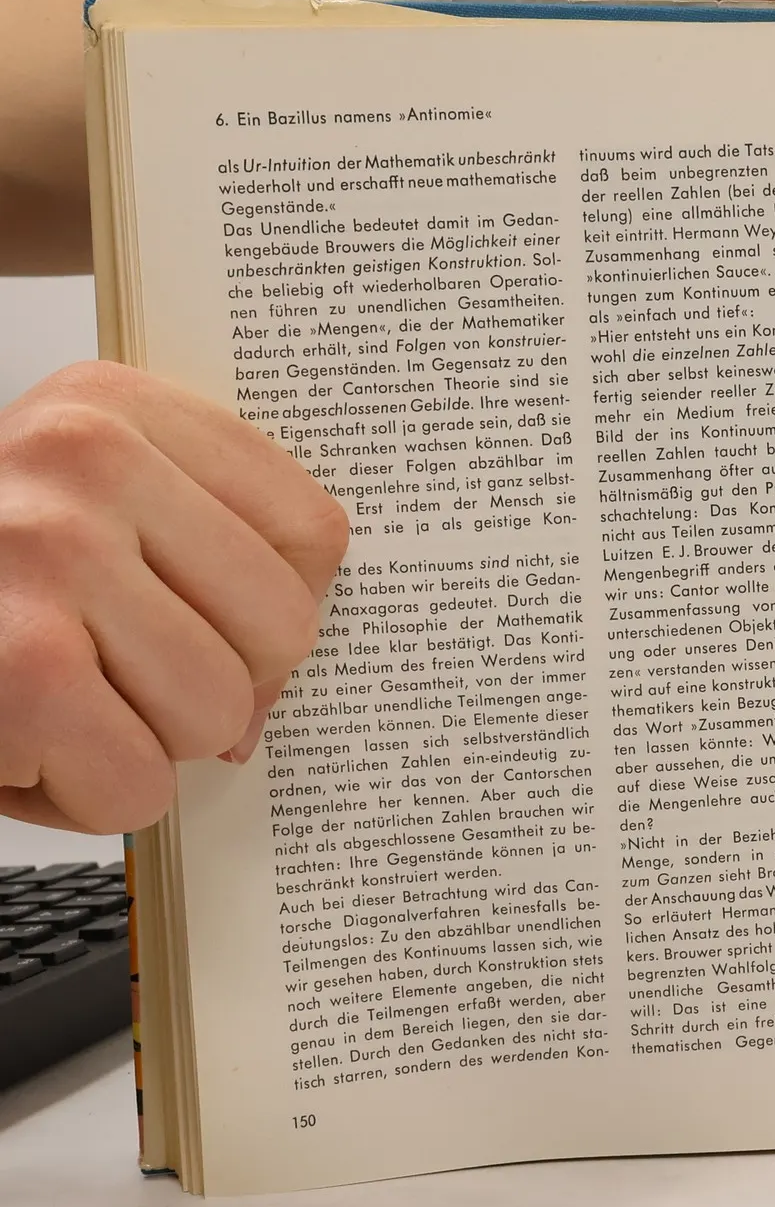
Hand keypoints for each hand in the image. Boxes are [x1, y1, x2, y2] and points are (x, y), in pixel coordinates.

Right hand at [0, 363, 348, 831]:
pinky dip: (81, 798)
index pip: (313, 531)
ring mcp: (47, 551)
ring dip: (139, 744)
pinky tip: (11, 743)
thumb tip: (279, 686)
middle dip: (208, 687)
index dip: (268, 612)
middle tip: (105, 675)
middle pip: (286, 628)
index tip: (195, 620)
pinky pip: (143, 784)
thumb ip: (199, 557)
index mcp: (109, 408)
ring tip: (47, 702)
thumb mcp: (72, 525)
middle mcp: (82, 458)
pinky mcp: (20, 664)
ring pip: (221, 714)